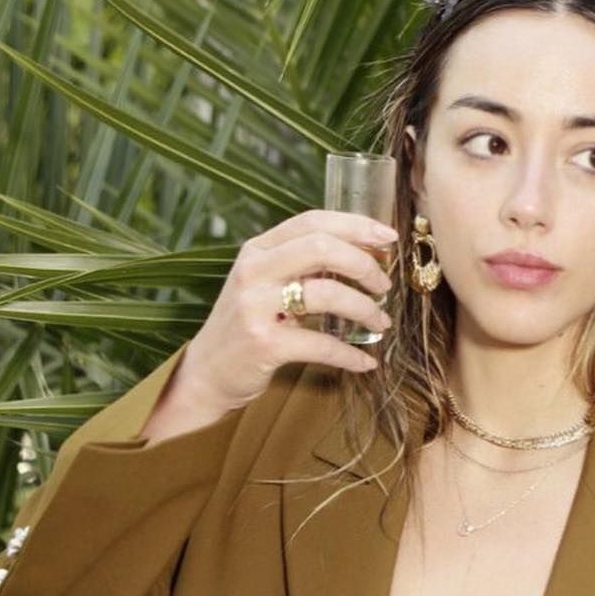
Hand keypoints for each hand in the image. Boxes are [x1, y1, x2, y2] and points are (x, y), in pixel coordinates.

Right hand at [176, 209, 399, 412]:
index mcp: (257, 250)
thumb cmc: (246, 326)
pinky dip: (351, 355)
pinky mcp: (265, 345)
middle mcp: (254, 272)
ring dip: (365, 309)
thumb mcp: (264, 284)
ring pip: (328, 293)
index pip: (313, 221)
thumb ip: (301, 265)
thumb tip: (363, 253)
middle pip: (322, 247)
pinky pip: (322, 344)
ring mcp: (256, 307)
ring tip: (381, 322)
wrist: (206, 374)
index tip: (388, 238)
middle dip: (364, 264)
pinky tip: (366, 361)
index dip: (356, 225)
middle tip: (384, 285)